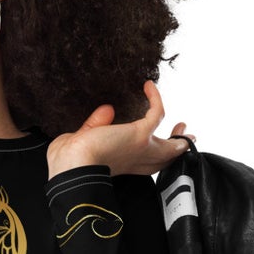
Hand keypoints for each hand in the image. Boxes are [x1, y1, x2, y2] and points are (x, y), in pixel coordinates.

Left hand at [47, 80, 190, 178]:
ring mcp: (141, 149)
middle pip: (163, 159)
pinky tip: (148, 86)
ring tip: (182, 125)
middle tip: (184, 139)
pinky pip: (157, 113)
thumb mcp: (83, 141)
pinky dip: (155, 98)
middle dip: (175, 150)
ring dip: (178, 136)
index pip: (140, 164)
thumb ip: (95, 126)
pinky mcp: (142, 136)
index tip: (152, 146)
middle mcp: (134, 161)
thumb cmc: (69, 163)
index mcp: (120, 167)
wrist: (73, 167)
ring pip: (169, 146)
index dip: (150, 156)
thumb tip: (108, 110)